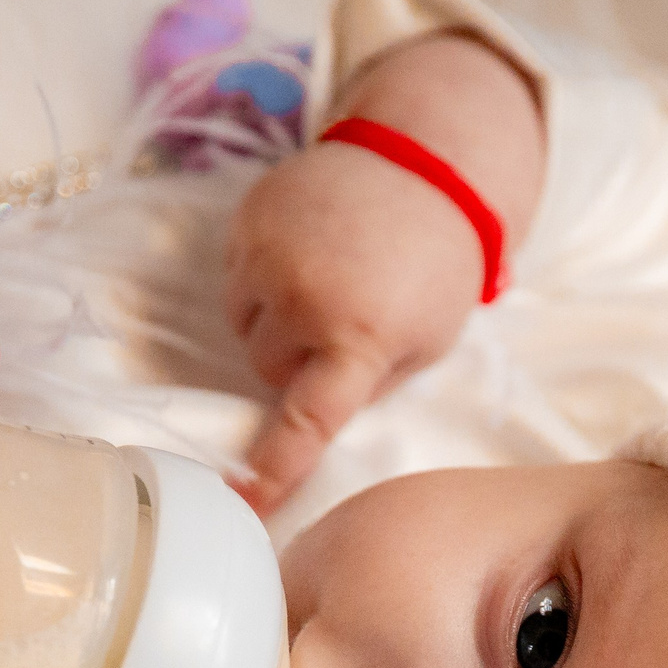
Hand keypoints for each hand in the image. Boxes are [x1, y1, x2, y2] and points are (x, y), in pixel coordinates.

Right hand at [223, 32, 542, 514]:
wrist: (427, 164)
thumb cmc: (433, 269)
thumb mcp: (423, 343)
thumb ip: (367, 384)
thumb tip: (307, 412)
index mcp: (360, 336)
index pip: (307, 419)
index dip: (275, 467)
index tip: (245, 503)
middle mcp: (306, 295)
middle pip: (264, 366)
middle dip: (292, 361)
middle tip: (337, 329)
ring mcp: (270, 252)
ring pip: (242, 323)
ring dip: (272, 319)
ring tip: (323, 286)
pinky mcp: (249, 218)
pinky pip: (234, 274)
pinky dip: (261, 277)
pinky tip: (307, 254)